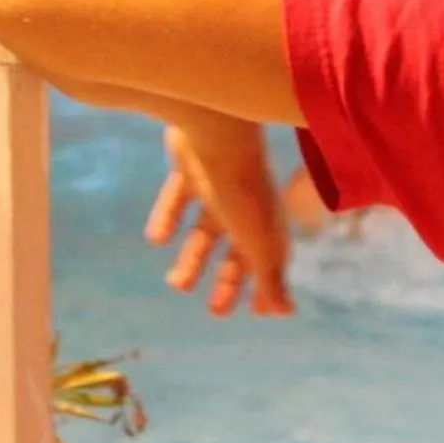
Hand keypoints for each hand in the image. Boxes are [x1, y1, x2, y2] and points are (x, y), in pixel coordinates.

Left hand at [146, 119, 292, 316]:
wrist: (216, 128)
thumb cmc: (241, 189)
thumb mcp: (258, 241)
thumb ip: (270, 277)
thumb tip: (287, 313)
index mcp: (266, 225)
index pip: (270, 263)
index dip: (266, 287)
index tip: (258, 312)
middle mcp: (246, 208)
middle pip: (239, 251)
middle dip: (230, 281)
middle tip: (216, 311)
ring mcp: (218, 187)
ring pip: (206, 231)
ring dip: (194, 259)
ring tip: (176, 284)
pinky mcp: (191, 169)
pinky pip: (179, 199)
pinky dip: (169, 218)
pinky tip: (156, 239)